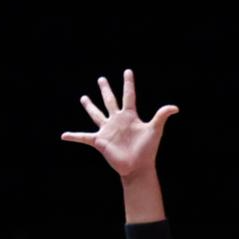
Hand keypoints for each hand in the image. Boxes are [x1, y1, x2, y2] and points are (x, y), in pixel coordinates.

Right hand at [61, 69, 178, 178]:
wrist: (138, 166)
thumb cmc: (148, 149)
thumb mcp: (155, 130)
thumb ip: (161, 116)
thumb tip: (175, 107)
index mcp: (130, 116)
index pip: (129, 95)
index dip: (128, 83)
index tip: (127, 71)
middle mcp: (117, 120)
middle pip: (110, 101)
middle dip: (106, 90)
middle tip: (101, 79)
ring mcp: (108, 130)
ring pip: (96, 114)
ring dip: (90, 106)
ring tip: (83, 97)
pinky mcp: (100, 141)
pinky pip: (84, 137)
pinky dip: (74, 136)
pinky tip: (64, 135)